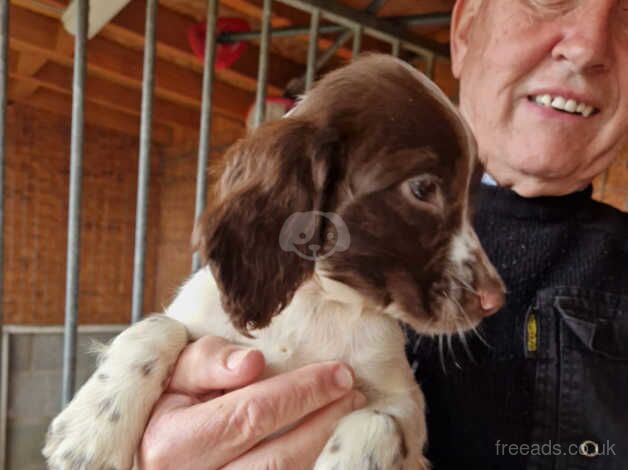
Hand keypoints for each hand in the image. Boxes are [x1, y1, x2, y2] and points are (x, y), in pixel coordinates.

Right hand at [138, 336, 366, 469]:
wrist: (148, 451)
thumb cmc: (165, 405)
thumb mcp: (174, 372)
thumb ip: (208, 362)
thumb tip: (252, 362)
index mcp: (172, 444)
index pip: (252, 415)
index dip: (302, 393)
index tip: (338, 373)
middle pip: (276, 459)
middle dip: (323, 422)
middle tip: (353, 393)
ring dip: (322, 448)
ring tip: (347, 414)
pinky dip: (309, 464)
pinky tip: (327, 443)